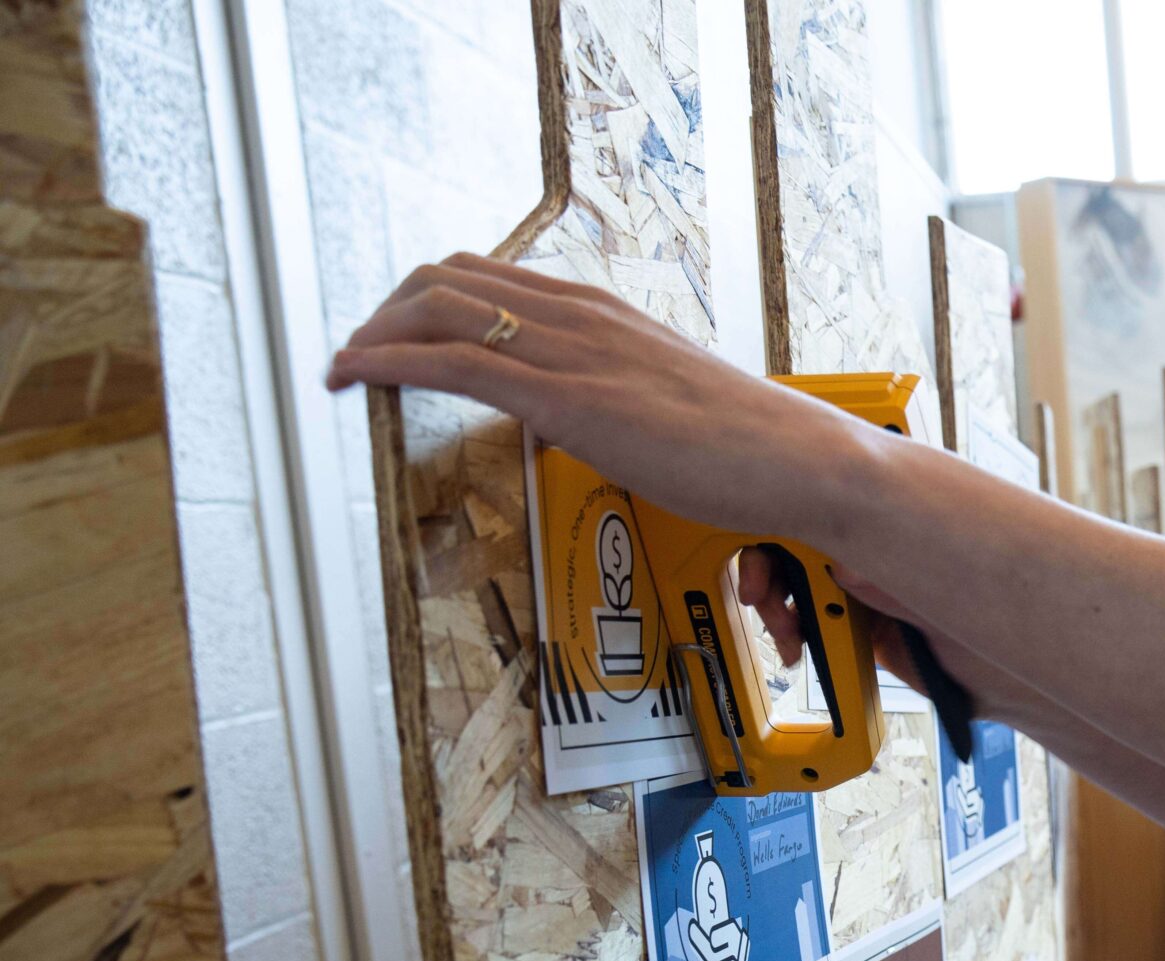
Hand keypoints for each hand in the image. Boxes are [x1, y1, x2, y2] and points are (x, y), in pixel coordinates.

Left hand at [327, 253, 872, 561]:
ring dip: (374, 333)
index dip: (425, 301)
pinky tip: (356, 376)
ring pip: (440, 309)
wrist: (805, 461)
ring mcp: (577, 353)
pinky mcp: (572, 398)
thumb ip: (622, 397)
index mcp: (607, 314)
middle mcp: (584, 317)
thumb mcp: (672, 404)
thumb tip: (592, 422)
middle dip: (385, 311)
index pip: (491, 279)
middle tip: (357, 354)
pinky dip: (390, 362)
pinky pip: (457, 364)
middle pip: (448, 280)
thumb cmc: (754, 446)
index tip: (396, 334)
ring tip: (342, 368)